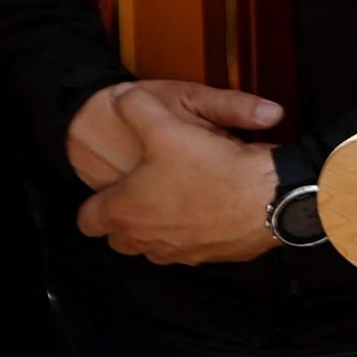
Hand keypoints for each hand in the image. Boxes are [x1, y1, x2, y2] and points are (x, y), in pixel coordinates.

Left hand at [69, 80, 285, 261]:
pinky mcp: (210, 258)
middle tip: (142, 193)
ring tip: (177, 197)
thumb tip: (122, 98)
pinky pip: (191, 249)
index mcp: (125, 212)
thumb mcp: (166, 123)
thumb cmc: (212, 166)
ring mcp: (179, 254)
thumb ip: (135, 106)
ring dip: (159, 227)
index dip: (95, 203)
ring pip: (155, 247)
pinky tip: (209, 207)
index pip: (88, 220)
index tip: (109, 190)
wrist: (268, 198)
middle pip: (120, 239)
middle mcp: (147, 241)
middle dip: (126, 219)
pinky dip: (193, 233)